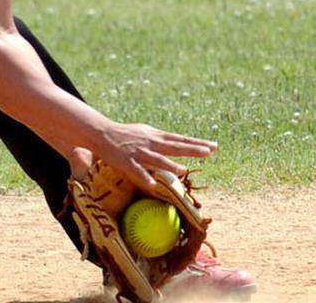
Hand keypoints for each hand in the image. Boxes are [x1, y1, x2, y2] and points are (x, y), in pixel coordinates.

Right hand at [93, 122, 216, 190]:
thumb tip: (178, 144)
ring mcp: (139, 152)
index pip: (179, 139)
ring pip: (157, 159)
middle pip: (174, 147)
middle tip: (209, 152)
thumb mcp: (145, 132)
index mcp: (155, 136)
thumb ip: (161, 140)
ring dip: (170, 165)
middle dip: (191, 149)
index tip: (213, 146)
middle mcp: (150, 143)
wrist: (102, 133)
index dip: (196, 143)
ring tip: (184, 170)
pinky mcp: (126, 161)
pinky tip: (153, 183)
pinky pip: (137, 170)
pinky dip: (145, 176)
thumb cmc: (126, 134)